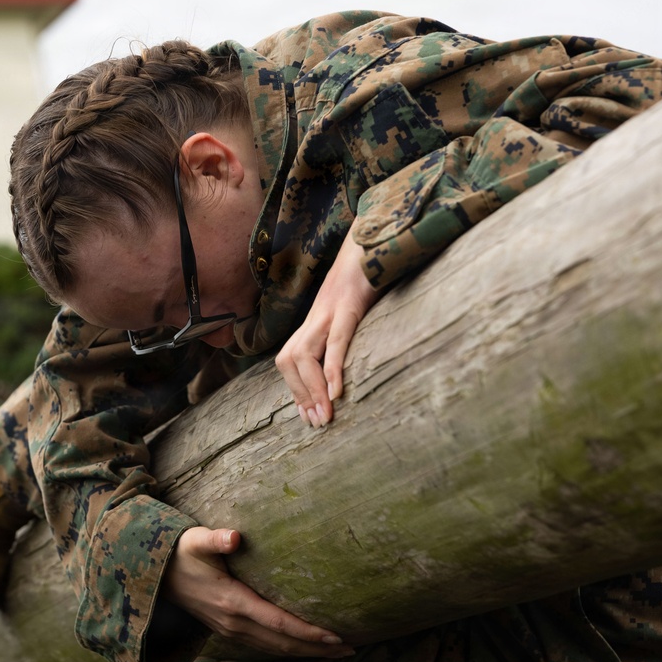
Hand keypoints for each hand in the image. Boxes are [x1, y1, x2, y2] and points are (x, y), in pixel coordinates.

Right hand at [163, 526, 352, 657]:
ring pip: (275, 647)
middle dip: (317, 648)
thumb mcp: (194, 541)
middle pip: (283, 642)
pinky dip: (288, 647)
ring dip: (306, 651)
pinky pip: (265, 645)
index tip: (336, 637)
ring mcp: (230, 630)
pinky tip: (303, 645)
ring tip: (336, 652)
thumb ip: (215, 539)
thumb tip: (233, 536)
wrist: (153, 577)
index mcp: (232, 602)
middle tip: (350, 650)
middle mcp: (234, 623)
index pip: (279, 623)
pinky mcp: (228, 630)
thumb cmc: (179, 553)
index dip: (309, 632)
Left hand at [275, 232, 377, 426]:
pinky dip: (333, 368)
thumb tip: (346, 364)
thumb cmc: (365, 277)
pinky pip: (336, 340)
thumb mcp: (350, 308)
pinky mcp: (348, 304)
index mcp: (314, 319)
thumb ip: (342, 333)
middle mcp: (314, 316)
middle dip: (300, 395)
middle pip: (288, 360)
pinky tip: (337, 391)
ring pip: (305, 355)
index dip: (295, 390)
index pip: (289, 360)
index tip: (307, 415)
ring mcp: (329, 309)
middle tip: (317, 423)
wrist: (373, 238)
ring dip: (313, 389)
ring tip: (326, 414)